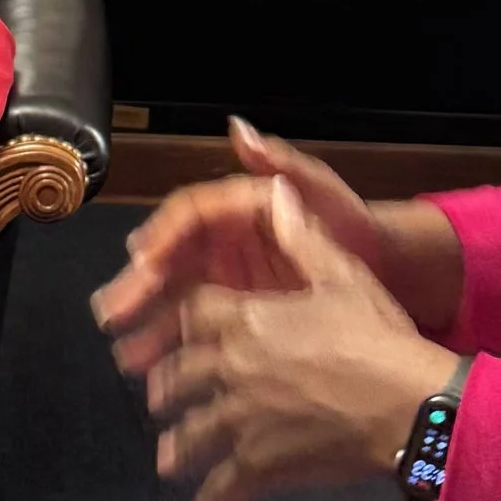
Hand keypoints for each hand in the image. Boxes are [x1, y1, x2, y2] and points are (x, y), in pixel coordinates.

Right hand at [94, 120, 392, 378]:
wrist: (385, 270)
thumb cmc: (351, 223)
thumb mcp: (320, 189)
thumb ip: (278, 162)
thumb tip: (238, 129)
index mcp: (237, 208)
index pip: (187, 216)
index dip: (162, 235)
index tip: (144, 258)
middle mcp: (225, 241)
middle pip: (171, 260)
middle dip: (140, 287)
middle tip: (115, 312)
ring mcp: (229, 279)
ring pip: (177, 298)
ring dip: (151, 324)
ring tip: (130, 355)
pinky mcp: (238, 312)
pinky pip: (197, 327)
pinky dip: (178, 347)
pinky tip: (160, 371)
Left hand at [146, 180, 452, 500]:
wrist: (410, 405)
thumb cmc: (381, 337)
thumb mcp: (342, 274)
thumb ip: (300, 236)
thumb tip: (276, 193)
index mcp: (248, 318)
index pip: (192, 316)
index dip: (180, 326)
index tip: (173, 337)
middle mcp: (233, 367)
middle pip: (179, 376)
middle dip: (168, 388)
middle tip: (160, 399)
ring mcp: (241, 420)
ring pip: (191, 435)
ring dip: (178, 449)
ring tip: (170, 461)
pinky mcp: (259, 466)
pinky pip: (222, 493)